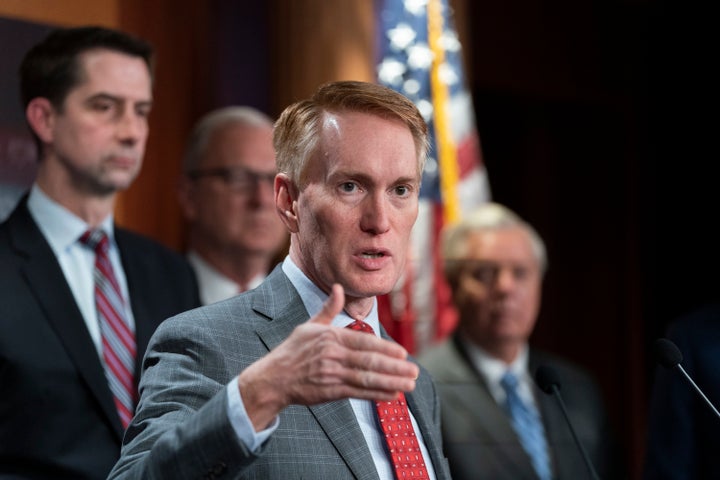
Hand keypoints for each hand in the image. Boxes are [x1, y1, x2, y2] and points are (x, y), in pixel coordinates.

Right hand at [237, 284, 418, 429]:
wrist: (274, 378)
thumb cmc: (293, 350)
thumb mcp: (310, 326)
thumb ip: (329, 309)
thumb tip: (338, 288)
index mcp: (330, 337)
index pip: (364, 343)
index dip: (386, 349)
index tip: (404, 354)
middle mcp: (333, 356)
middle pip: (369, 362)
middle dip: (395, 367)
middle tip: (414, 371)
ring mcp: (332, 375)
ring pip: (367, 379)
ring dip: (391, 382)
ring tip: (409, 384)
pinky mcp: (330, 392)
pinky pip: (358, 393)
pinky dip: (377, 394)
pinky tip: (392, 394)